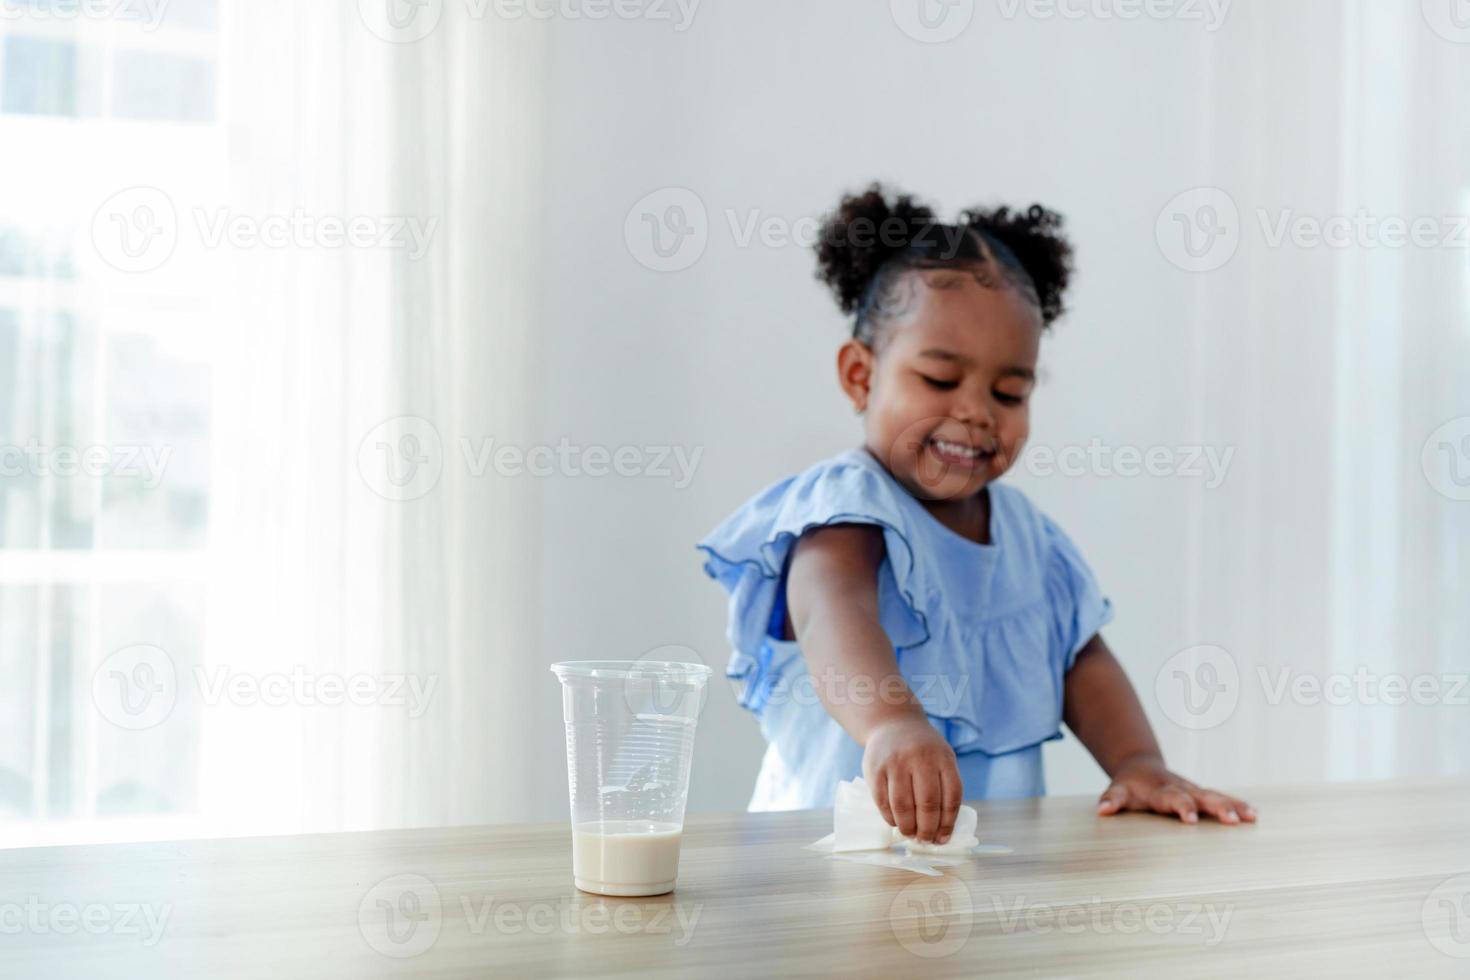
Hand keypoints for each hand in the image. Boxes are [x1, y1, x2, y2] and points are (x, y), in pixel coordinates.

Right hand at [862, 715, 961, 842]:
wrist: (893, 723)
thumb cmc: (922, 749)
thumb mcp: (942, 758)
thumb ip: (945, 787)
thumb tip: (942, 830)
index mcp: (943, 758)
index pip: (951, 797)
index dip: (948, 823)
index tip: (942, 839)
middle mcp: (920, 759)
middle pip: (927, 804)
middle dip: (927, 830)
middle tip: (925, 840)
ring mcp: (896, 763)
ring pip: (903, 806)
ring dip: (907, 827)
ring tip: (910, 834)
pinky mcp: (875, 769)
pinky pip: (882, 801)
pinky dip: (889, 818)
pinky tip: (895, 822)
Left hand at [1097, 758, 1256, 824]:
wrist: (1140, 766)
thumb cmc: (1129, 785)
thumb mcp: (1117, 791)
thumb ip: (1111, 800)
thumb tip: (1102, 810)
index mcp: (1160, 790)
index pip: (1172, 798)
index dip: (1182, 807)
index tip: (1191, 819)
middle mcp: (1181, 788)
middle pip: (1200, 796)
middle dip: (1216, 807)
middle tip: (1231, 819)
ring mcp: (1193, 790)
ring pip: (1215, 796)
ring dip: (1233, 805)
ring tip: (1251, 816)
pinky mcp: (1201, 794)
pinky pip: (1221, 798)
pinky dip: (1237, 805)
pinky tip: (1253, 815)